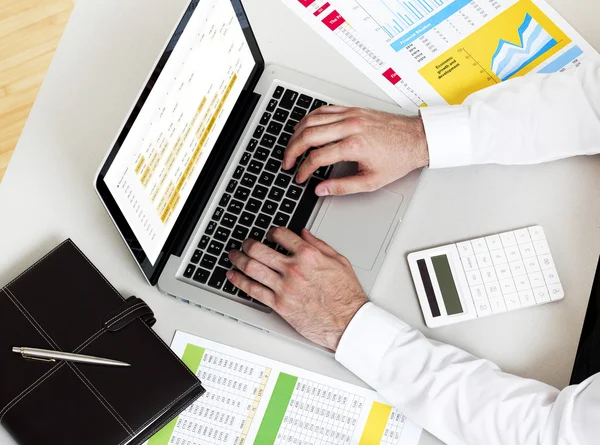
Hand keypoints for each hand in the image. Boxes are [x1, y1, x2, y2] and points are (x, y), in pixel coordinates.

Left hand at [227, 227, 367, 350]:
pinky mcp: (279, 305)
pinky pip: (253, 290)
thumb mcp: (339, 261)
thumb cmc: (346, 295)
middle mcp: (294, 269)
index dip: (271, 232)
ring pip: (251, 268)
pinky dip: (239, 282)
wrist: (348, 322)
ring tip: (234, 255)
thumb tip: (304, 234)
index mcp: (309, 255)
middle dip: (248, 243)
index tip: (268, 234)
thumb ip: (319, 245)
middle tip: (245, 243)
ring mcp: (284, 287)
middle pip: (259, 249)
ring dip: (238, 259)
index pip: (281, 235)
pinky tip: (233, 276)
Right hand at [284, 106, 428, 195]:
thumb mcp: (371, 181)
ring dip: (297, 134)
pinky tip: (304, 127)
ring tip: (292, 147)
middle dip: (293, 150)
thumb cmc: (398, 158)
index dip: (304, 170)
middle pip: (309, 135)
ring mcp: (351, 115)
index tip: (300, 177)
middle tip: (287, 162)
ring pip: (312, 119)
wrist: (417, 139)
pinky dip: (310, 118)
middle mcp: (351, 127)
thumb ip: (343, 187)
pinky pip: (324, 109)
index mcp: (355, 146)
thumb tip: (321, 189)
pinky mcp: (353, 109)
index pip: (317, 157)